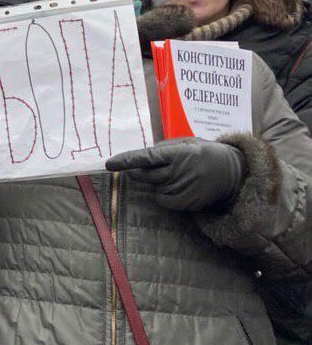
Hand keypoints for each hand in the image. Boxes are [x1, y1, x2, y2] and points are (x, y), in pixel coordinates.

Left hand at [105, 137, 243, 211]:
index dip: (127, 161)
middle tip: (148, 168)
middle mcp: (181, 171)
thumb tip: (142, 156)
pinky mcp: (187, 202)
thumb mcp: (189, 142)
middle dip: (139, 172)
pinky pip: (162, 200)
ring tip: (179, 176)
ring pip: (154, 187)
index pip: (147, 157)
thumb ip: (165, 147)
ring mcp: (184, 188)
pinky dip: (163, 194)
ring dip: (158, 182)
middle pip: (145, 175)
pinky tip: (178, 186)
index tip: (109, 164)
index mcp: (180, 153)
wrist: (234, 173)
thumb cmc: (206, 154)